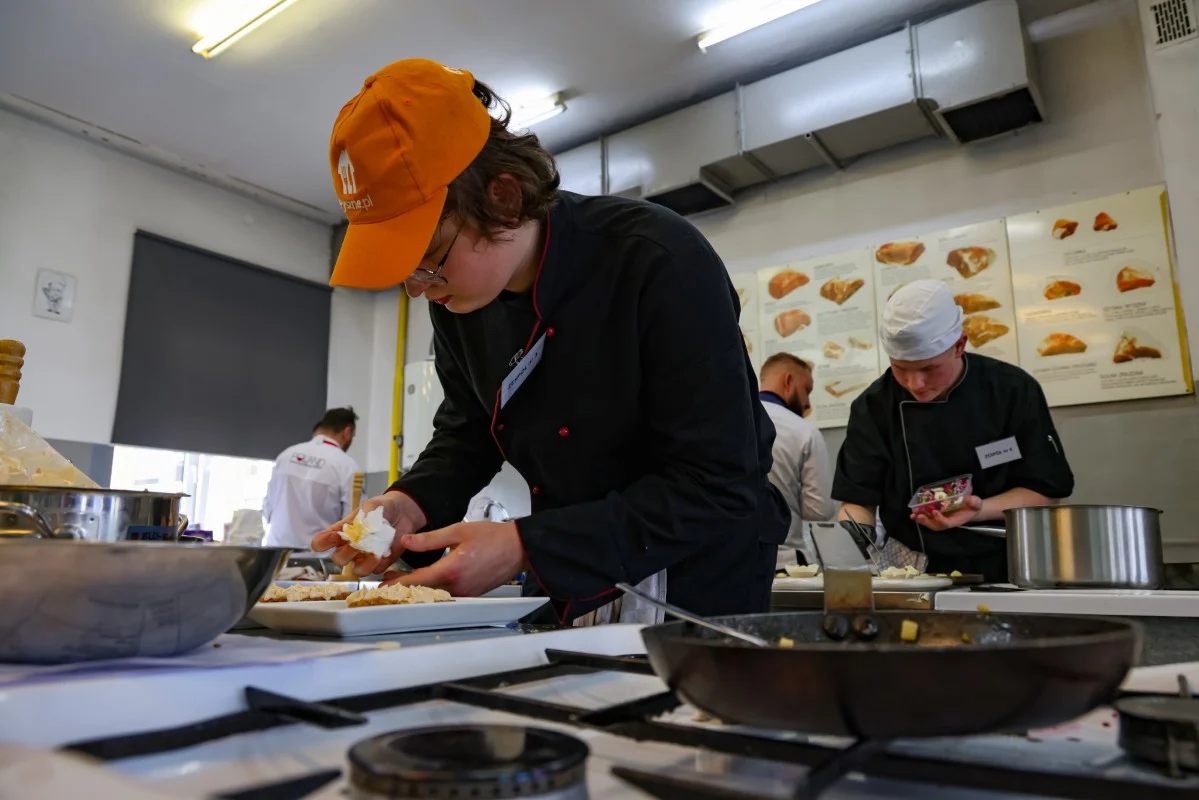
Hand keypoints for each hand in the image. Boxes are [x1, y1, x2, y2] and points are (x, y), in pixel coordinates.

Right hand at [310, 491, 427, 575]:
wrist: (404, 512)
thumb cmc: (382, 507)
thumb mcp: (372, 506)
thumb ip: (365, 514)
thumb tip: (361, 526)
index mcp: (341, 532)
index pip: (321, 542)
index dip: (322, 543)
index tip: (333, 536)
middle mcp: (350, 547)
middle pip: (338, 559)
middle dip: (345, 554)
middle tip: (355, 544)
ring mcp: (365, 557)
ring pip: (356, 571)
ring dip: (363, 564)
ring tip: (373, 554)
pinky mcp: (381, 563)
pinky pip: (376, 570)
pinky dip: (379, 564)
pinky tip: (384, 554)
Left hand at [382, 521, 525, 596]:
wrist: (519, 548)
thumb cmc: (492, 537)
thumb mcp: (458, 530)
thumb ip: (429, 539)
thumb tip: (405, 542)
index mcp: (451, 570)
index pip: (416, 581)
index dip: (396, 583)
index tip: (381, 584)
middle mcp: (456, 586)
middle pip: (422, 591)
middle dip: (403, 586)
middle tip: (387, 580)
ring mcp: (464, 593)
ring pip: (434, 594)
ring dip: (417, 588)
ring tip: (402, 579)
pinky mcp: (470, 593)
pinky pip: (446, 593)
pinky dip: (432, 589)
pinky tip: (426, 580)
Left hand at [912, 495, 982, 530]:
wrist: (970, 508)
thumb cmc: (973, 506)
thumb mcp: (976, 503)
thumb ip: (973, 502)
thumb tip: (968, 499)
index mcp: (956, 521)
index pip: (947, 523)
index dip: (940, 519)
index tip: (935, 512)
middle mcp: (947, 522)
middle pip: (935, 526)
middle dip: (927, 522)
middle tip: (919, 516)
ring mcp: (942, 519)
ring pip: (930, 523)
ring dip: (921, 520)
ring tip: (913, 515)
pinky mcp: (938, 514)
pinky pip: (928, 517)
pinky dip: (920, 515)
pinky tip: (913, 512)